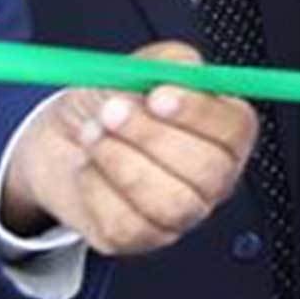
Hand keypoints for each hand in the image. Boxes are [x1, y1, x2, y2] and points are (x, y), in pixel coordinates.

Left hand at [1, 42, 260, 254]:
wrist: (64, 141)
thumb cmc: (113, 104)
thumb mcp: (142, 66)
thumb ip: (170, 61)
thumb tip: (186, 70)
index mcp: (223, 131)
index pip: (235, 129)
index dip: (198, 114)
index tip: (157, 96)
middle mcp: (212, 177)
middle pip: (207, 171)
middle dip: (151, 138)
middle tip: (112, 111)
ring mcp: (180, 213)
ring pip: (168, 202)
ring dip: (119, 162)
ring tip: (93, 135)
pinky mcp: (141, 238)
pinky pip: (126, 224)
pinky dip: (96, 189)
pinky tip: (89, 168)